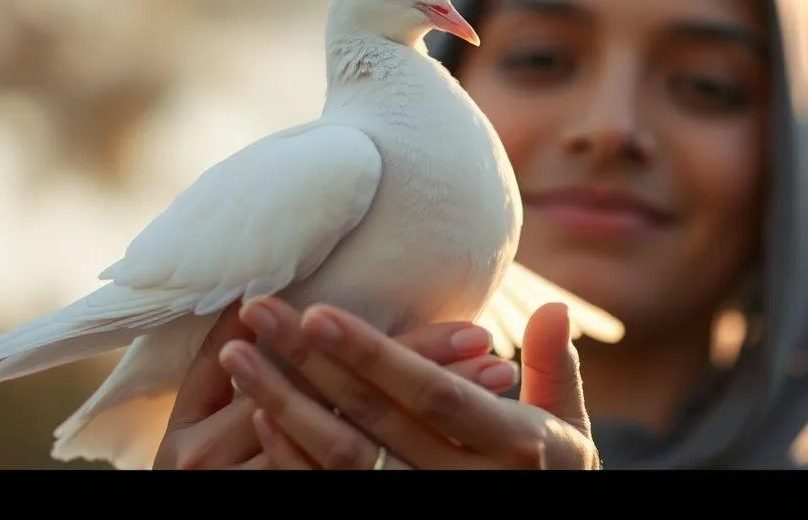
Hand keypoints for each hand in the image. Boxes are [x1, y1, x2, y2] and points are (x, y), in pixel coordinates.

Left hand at [225, 297, 599, 469]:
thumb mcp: (569, 431)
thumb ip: (556, 369)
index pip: (432, 394)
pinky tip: (259, 413)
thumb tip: (555, 307)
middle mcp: (463, 485)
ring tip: (237, 354)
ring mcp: (421, 508)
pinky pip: (331, 494)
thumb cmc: (554, 480)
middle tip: (260, 310)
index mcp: (513, 448)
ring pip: (342, 458)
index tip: (319, 311)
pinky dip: (291, 458)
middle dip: (310, 361)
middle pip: (373, 419)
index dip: (373, 354)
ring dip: (283, 404)